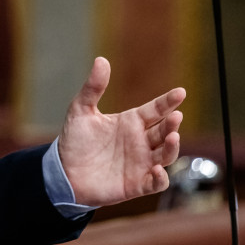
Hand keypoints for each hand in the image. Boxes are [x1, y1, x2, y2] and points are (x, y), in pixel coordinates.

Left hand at [57, 57, 184, 206]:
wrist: (64, 173)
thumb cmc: (75, 141)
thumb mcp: (81, 111)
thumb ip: (93, 88)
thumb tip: (101, 59)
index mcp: (131, 122)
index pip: (155, 109)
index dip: (168, 101)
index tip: (180, 92)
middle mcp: (140, 141)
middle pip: (164, 131)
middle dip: (172, 124)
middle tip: (175, 116)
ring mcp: (141, 163)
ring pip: (166, 155)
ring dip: (172, 147)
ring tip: (173, 136)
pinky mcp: (137, 184)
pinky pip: (156, 182)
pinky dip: (161, 178)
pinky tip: (157, 170)